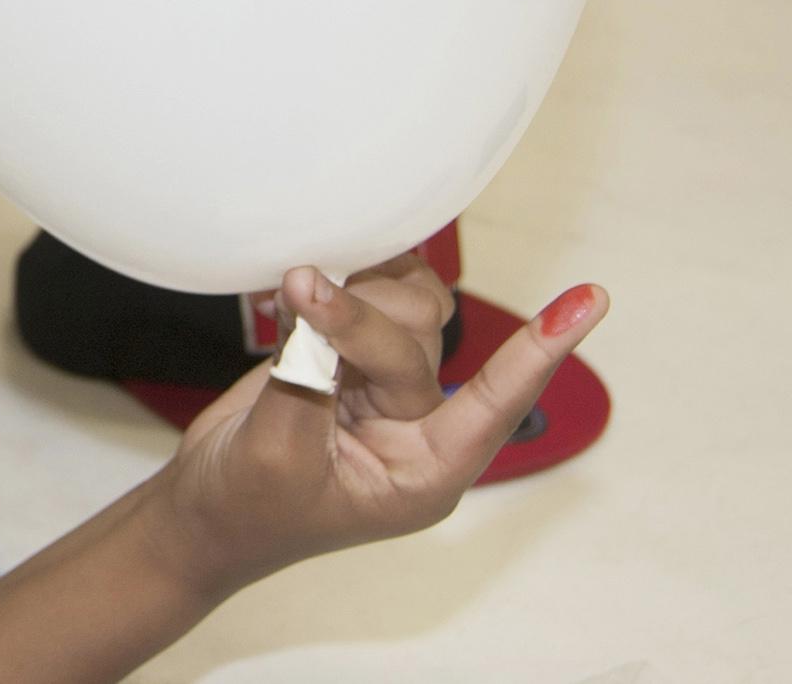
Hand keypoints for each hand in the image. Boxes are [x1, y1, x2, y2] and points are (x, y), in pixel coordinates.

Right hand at [149, 263, 605, 595]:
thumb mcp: (277, 455)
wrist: (201, 507)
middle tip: (296, 296)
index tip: (590, 301)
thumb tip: (316, 308)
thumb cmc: (246, 506)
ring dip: (354, 292)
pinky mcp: (347, 356)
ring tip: (294, 297)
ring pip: (403, 307)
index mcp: (424, 470)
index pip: (496, 403)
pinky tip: (292, 293)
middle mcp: (416, 425)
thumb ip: (306, 381)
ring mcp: (382, 387)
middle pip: (420, 339)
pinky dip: (336, 284)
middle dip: (358, 316)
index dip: (540, 351)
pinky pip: (366, 296)